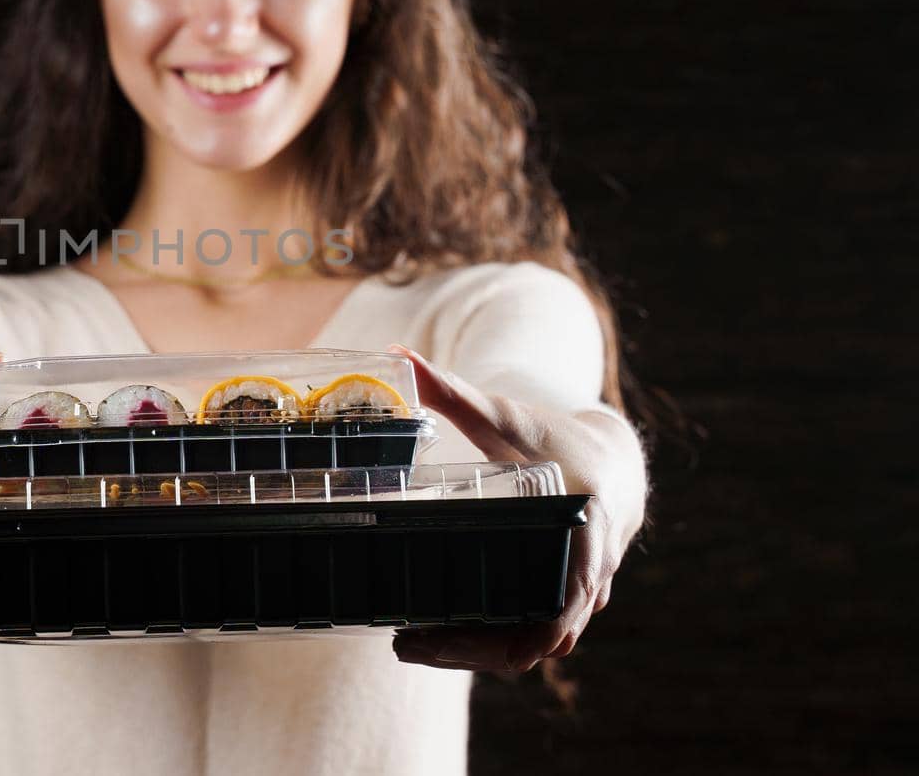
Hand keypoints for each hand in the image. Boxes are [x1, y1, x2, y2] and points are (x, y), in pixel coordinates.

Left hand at [387, 344, 646, 672]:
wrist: (612, 462)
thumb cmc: (556, 438)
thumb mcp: (507, 417)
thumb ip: (453, 392)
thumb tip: (396, 355)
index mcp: (584, 531)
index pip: (559, 611)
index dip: (508, 635)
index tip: (441, 634)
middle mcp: (589, 576)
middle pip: (537, 641)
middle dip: (472, 651)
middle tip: (404, 644)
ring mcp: (581, 597)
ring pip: (534, 645)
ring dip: (477, 653)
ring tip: (410, 644)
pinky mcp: (566, 604)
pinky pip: (532, 635)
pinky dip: (490, 642)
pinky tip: (438, 634)